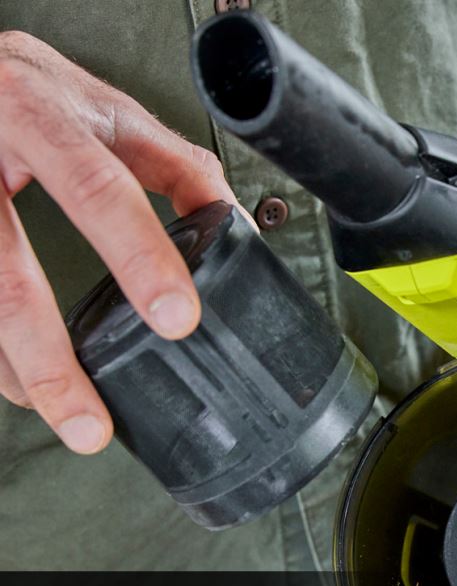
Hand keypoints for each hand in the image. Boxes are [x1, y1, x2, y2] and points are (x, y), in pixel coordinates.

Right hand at [0, 31, 242, 453]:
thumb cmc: (39, 94)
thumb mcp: (111, 113)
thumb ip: (174, 167)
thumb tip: (235, 229)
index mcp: (44, 115)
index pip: (97, 189)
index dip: (138, 256)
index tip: (178, 319)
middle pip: (6, 266)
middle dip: (50, 353)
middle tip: (92, 420)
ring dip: (17, 368)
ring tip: (62, 421)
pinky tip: (21, 384)